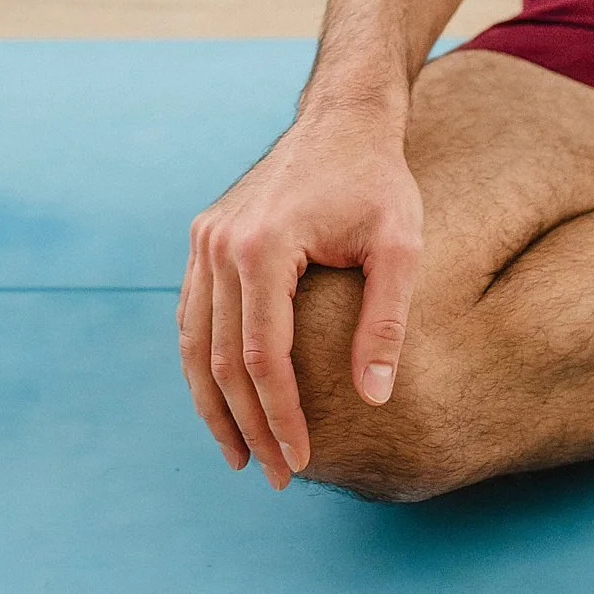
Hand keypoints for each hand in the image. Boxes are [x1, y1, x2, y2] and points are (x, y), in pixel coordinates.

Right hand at [177, 109, 423, 488]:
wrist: (343, 118)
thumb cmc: (378, 181)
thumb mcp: (400, 245)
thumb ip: (386, 321)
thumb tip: (373, 397)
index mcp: (264, 246)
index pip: (261, 357)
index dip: (280, 417)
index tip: (302, 462)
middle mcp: (221, 243)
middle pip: (221, 359)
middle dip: (248, 425)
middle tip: (277, 476)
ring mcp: (207, 238)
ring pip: (194, 342)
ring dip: (213, 405)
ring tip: (241, 456)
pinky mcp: (206, 236)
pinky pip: (193, 313)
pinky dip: (203, 362)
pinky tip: (224, 400)